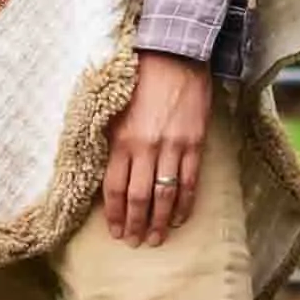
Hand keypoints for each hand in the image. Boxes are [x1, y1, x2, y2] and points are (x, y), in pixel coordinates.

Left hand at [102, 54, 214, 244]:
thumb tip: (106, 176)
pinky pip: (189, 181)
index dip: (114, 214)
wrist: (174, 57)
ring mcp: (172, 147)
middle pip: (139, 198)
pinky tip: (179, 219)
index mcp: (121, 140)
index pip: (114, 188)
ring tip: (155, 238)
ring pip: (164, 195)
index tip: (114, 232)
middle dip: (135, 224)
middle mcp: (145, 147)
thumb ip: (111, 143)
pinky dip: (184, 204)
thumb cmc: (139, 82)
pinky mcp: (194, 143)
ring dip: (159, 221)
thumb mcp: (115, 112)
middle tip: (134, 242)